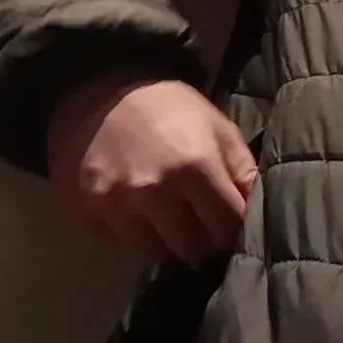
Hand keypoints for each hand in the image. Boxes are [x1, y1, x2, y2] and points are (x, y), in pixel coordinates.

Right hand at [46, 74, 256, 263]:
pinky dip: (131, 235)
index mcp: (195, 168)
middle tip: (199, 223)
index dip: (233, 228)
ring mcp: (115, 204)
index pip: (227, 226)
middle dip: (202, 239)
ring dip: (166, 240)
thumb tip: (258, 208)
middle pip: (191, 247)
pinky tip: (136, 212)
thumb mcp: (217, 127)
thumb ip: (242, 169)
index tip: (229, 224)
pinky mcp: (84, 211)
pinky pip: (118, 244)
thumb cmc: (169, 108)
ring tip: (167, 218)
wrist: (99, 91)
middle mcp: (153, 191)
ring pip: (154, 251)